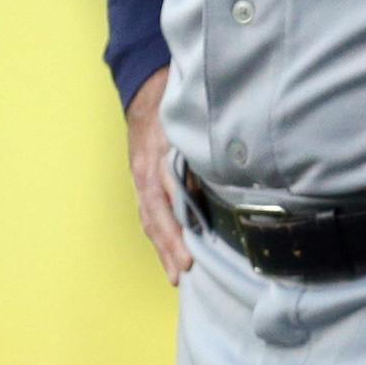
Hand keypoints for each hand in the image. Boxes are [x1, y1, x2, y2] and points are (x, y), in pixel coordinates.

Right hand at [125, 67, 190, 284]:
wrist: (145, 91)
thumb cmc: (175, 104)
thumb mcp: (190, 120)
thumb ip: (202, 147)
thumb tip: (224, 175)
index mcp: (158, 158)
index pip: (168, 199)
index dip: (178, 227)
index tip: (191, 250)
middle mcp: (146, 173)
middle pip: (156, 216)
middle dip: (169, 246)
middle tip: (183, 272)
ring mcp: (140, 178)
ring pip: (150, 219)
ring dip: (162, 246)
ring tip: (176, 273)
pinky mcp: (141, 181)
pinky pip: (147, 212)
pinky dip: (157, 233)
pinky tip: (168, 250)